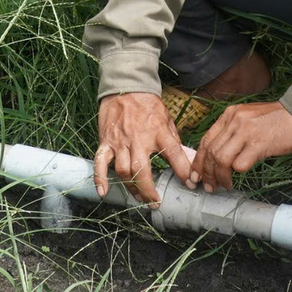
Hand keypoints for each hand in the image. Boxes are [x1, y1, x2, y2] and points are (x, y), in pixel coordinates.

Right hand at [94, 92, 196, 207]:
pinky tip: (103, 192)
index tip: (190, 184)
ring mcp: (120, 141)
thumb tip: (191, 160)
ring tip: (139, 198)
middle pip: (142, 171)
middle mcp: (139, 138)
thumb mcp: (167, 121)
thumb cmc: (149, 107)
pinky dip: (100, 178)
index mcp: (159, 132)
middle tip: (155, 203)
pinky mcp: (105, 141)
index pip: (174, 153)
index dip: (183, 171)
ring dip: (131, 188)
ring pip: (123, 171)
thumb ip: (176, 142)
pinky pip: (100, 162)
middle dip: (149, 191)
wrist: (126, 88)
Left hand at [191, 102, 291, 191]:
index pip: (206, 140)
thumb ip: (233, 131)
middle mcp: (234, 121)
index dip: (199, 161)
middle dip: (206, 173)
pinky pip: (240, 164)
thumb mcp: (248, 117)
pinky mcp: (259, 143)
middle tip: (208, 186)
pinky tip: (239, 179)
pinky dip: (237, 173)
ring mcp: (246, 132)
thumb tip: (219, 155)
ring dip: (219, 177)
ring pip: (221, 159)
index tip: (196, 175)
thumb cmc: (277, 119)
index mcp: (229, 115)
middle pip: (211, 152)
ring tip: (224, 186)